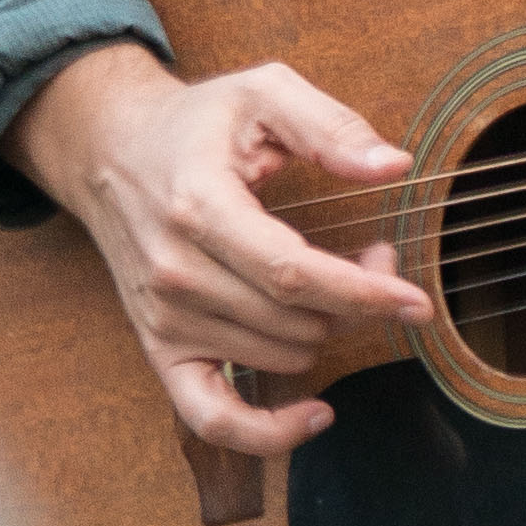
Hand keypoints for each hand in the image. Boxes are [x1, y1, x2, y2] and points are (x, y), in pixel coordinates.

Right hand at [10, 36, 433, 456]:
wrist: (109, 152)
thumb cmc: (194, 124)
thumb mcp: (263, 94)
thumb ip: (330, 126)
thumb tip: (392, 166)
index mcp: (199, 207)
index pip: (292, 274)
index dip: (364, 293)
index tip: (416, 302)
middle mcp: (175, 272)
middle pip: (295, 319)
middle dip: (357, 298)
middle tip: (374, 255)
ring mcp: (165, 317)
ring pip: (279, 355)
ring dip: (327, 330)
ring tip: (336, 283)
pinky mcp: (160, 347)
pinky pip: (211, 418)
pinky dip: (265, 432)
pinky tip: (314, 415)